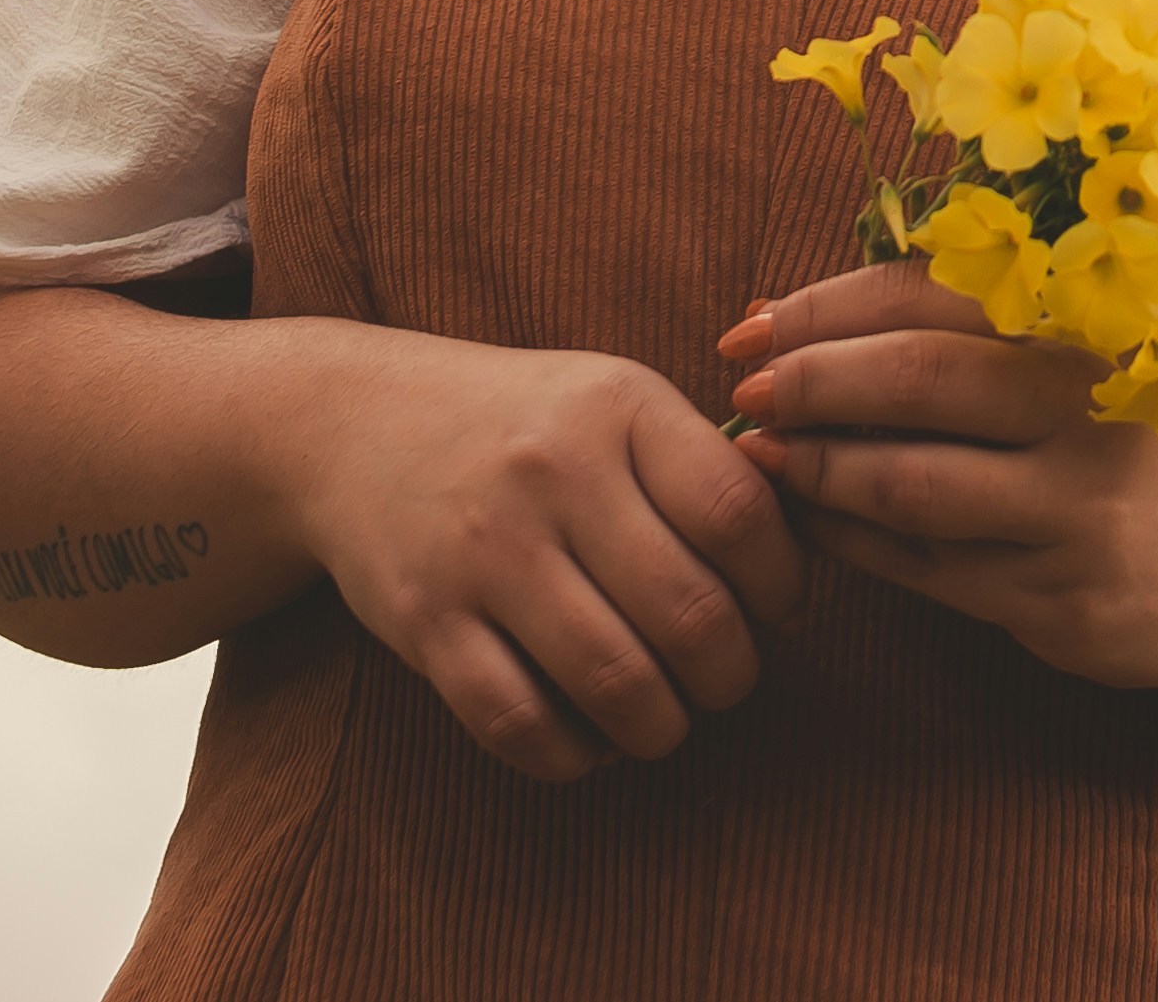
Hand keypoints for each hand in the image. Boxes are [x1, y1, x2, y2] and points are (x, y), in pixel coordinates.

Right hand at [292, 329, 806, 781]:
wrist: (352, 425)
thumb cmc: (522, 424)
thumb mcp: (614, 400)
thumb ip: (703, 465)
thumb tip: (805, 563)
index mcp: (617, 407)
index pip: (739, 513)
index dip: (784, 583)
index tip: (780, 609)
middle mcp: (551, 473)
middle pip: (691, 614)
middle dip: (732, 674)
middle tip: (726, 678)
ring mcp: (484, 551)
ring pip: (616, 683)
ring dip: (664, 726)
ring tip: (667, 716)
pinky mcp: (426, 622)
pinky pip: (522, 725)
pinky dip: (575, 756)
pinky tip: (591, 739)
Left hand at [718, 262, 1157, 696]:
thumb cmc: (1118, 445)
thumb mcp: (1059, 369)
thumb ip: (936, 336)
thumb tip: (771, 315)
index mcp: (1084, 327)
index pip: (932, 293)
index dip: (825, 307)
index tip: (749, 326)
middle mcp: (1090, 410)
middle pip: (920, 381)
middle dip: (812, 382)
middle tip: (744, 392)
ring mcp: (1078, 511)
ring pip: (916, 485)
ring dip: (820, 471)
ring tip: (763, 460)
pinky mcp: (1060, 598)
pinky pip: (928, 568)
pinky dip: (854, 541)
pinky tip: (814, 521)